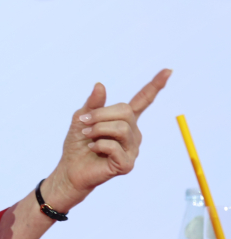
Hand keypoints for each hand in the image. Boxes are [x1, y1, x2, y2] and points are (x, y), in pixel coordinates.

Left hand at [44, 69, 171, 211]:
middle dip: (100, 115)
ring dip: (98, 130)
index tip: (168, 71)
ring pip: (121, 128)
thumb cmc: (78, 143)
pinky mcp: (127, 164)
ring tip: (88, 137)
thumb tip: (100, 84)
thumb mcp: (81, 118)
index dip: (154, 86)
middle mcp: (133, 133)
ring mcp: (133, 149)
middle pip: (125, 111)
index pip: (142, 100)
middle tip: (84, 124)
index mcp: (125, 120)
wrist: (70, 168)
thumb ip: (92, 104)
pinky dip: (98, 145)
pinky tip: (93, 149)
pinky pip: (115, 147)